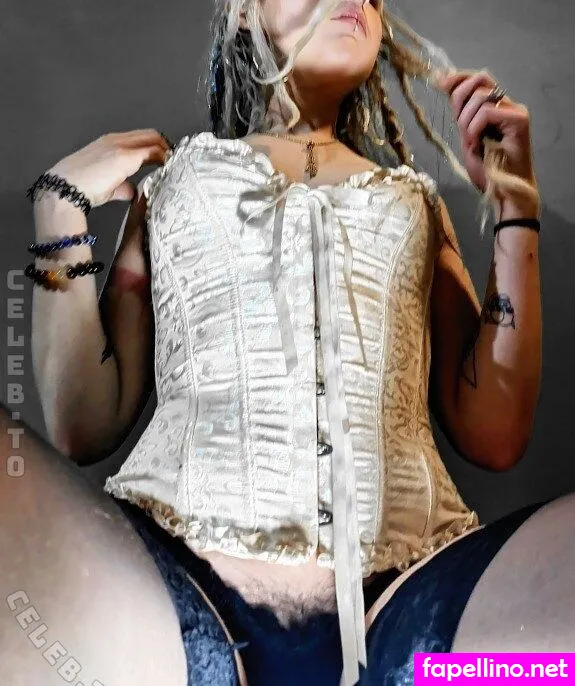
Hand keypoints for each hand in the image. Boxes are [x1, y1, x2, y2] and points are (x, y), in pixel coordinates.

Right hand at [46, 129, 170, 208]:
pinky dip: (164, 157)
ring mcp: (121, 146)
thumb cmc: (81, 188)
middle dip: (165, 146)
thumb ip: (122, 186)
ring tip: (176, 164)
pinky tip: (171, 167)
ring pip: (153, 138)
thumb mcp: (106, 186)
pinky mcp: (126, 156)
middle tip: (176, 161)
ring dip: (167, 150)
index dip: (155, 147)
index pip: (139, 138)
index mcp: (109, 143)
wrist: (66, 188)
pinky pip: (153, 151)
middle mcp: (116, 140)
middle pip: (150, 134)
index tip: (166, 160)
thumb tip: (133, 191)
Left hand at [437, 71, 538, 208]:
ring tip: (472, 142)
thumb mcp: (467, 138)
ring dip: (466, 121)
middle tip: (458, 124)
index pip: (479, 79)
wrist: (503, 193)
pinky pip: (487, 112)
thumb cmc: (487, 171)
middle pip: (481, 79)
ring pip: (480, 97)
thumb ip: (461, 114)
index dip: (458, 78)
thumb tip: (446, 86)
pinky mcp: (519, 120)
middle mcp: (508, 105)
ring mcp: (515, 111)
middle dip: (460, 97)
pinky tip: (477, 142)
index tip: (440, 83)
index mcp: (496, 108)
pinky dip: (475, 127)